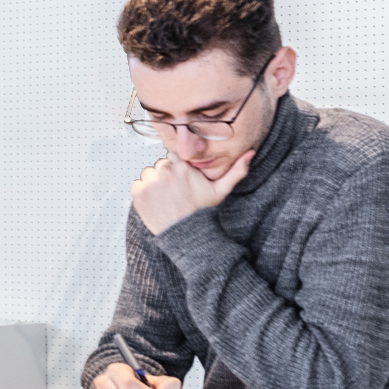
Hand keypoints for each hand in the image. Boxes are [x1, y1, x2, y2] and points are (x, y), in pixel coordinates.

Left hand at [131, 150, 255, 234]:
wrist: (185, 236)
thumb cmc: (202, 213)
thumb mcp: (221, 191)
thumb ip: (235, 170)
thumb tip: (250, 153)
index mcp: (183, 167)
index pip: (174, 156)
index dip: (178, 168)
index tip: (182, 181)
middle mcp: (165, 171)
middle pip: (161, 165)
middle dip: (166, 175)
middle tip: (175, 193)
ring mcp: (150, 182)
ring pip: (149, 174)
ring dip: (154, 183)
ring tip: (165, 199)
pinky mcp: (138, 193)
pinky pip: (138, 185)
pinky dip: (143, 193)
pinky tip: (156, 203)